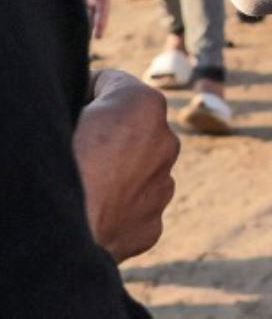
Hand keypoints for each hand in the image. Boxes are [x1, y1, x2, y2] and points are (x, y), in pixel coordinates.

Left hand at [69, 0, 111, 37]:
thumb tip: (91, 6)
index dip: (103, 14)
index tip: (100, 29)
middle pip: (101, 3)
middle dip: (99, 20)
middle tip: (98, 37)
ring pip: (93, 4)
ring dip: (91, 18)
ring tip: (89, 36)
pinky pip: (84, 2)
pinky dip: (83, 12)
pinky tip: (80, 24)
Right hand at [73, 69, 180, 262]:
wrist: (61, 234)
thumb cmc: (57, 166)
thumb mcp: (60, 114)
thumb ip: (83, 101)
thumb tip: (83, 107)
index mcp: (143, 105)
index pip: (110, 84)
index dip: (83, 94)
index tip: (68, 109)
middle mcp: (166, 142)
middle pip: (131, 129)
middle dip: (107, 136)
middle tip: (73, 152)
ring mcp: (162, 186)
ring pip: (138, 171)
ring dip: (116, 175)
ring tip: (80, 187)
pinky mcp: (151, 225)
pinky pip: (133, 210)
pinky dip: (115, 211)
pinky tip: (88, 216)